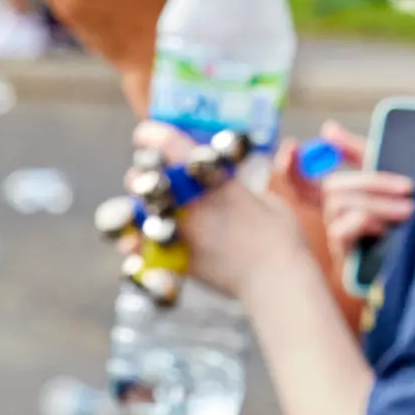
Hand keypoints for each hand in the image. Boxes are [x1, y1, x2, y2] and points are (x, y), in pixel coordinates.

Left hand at [138, 120, 316, 303]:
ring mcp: (177, 230)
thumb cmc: (280, 238)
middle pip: (145, 177)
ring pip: (136, 208)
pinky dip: (133, 240)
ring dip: (137, 204)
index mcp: (214, 181)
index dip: (152, 135)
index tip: (145, 134)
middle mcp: (189, 202)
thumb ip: (237, 188)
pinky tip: (135, 239)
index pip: (172, 146)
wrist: (275, 280)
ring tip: (149, 207)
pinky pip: (137, 244)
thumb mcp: (266, 200)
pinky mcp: (171, 258)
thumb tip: (227, 182)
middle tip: (150, 176)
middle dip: (143, 174)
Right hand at [281, 122, 414, 260]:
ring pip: (339, 205)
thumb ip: (356, 151)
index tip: (291, 146)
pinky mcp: (343, 256)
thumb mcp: (386, 174)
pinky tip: (386, 229)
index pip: (303, 181)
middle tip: (408, 186)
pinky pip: (341, 230)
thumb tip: (327, 128)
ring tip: (410, 209)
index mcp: (341, 197)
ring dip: (377, 203)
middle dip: (370, 183)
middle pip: (330, 188)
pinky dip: (363, 222)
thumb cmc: (408, 212)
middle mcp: (334, 215)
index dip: (292, 165)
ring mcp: (337, 236)